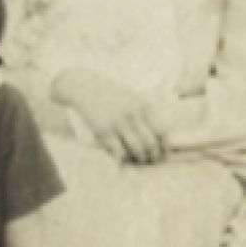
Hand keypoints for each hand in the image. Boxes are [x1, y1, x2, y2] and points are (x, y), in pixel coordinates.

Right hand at [53, 68, 169, 164]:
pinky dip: (123, 159)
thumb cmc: (107, 92)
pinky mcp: (103, 130)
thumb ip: (144, 112)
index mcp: (142, 105)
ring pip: (137, 149)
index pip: (162, 131)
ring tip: (138, 160)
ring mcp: (118, 122)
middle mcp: (133, 114)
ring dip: (140, 159)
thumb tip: (157, 136)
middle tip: (151, 160)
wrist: (81, 85)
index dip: (164, 146)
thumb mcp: (130, 96)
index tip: (163, 153)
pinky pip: (119, 151)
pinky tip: (122, 159)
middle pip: (151, 143)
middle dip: (153, 156)